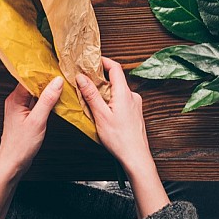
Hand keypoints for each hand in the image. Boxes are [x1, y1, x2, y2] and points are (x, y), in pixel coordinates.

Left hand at [0, 76, 62, 218]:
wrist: (12, 164)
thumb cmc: (20, 146)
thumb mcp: (37, 121)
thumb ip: (47, 100)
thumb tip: (56, 82)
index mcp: (15, 99)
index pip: (29, 78)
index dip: (43, 71)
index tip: (56, 66)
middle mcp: (15, 101)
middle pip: (33, 84)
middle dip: (47, 80)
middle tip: (62, 74)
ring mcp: (19, 109)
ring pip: (35, 94)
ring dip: (47, 91)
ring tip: (62, 85)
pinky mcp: (24, 116)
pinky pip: (36, 103)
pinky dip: (46, 101)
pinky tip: (56, 100)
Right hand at [76, 59, 169, 218]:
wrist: (136, 157)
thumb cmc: (119, 139)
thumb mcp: (101, 115)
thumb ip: (91, 95)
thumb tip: (82, 77)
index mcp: (124, 93)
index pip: (115, 68)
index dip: (103, 61)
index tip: (91, 60)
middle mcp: (132, 96)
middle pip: (116, 79)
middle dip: (100, 78)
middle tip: (86, 80)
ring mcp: (135, 105)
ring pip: (118, 91)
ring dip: (105, 91)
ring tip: (91, 98)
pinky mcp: (135, 113)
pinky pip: (121, 101)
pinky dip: (111, 100)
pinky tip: (102, 111)